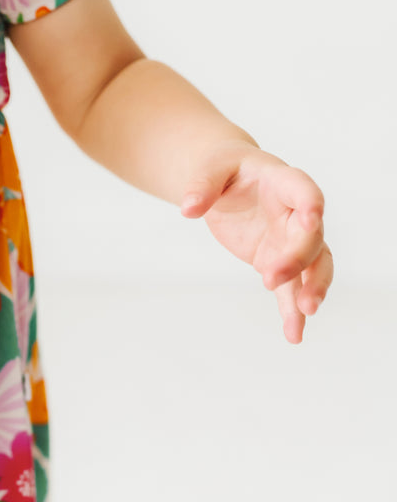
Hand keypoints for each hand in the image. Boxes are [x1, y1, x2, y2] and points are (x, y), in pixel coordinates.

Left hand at [180, 142, 332, 343]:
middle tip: (271, 279)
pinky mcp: (278, 261)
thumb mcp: (210, 167)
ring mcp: (290, 240)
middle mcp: (296, 214)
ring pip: (313, 267)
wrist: (226, 179)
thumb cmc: (223, 167)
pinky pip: (291, 288)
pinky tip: (294, 335)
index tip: (312, 221)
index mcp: (283, 181)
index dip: (311, 205)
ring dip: (311, 289)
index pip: (305, 191)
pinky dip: (291, 311)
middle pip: (310, 238)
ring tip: (304, 314)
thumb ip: (202, 185)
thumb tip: (188, 209)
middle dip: (297, 260)